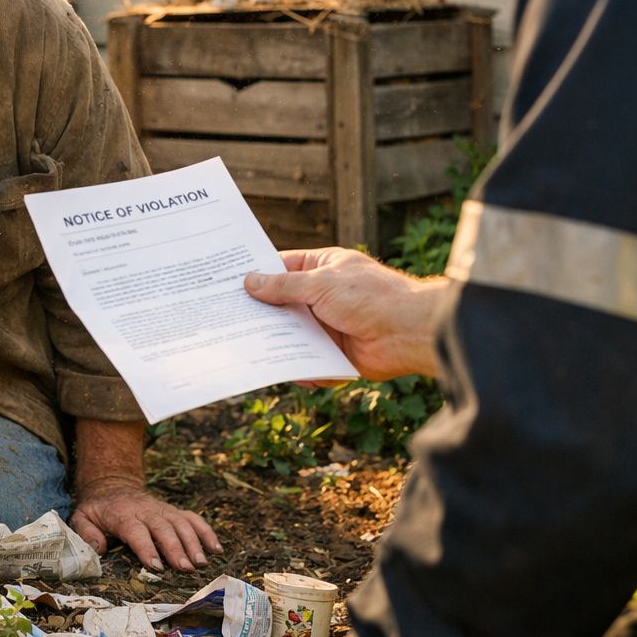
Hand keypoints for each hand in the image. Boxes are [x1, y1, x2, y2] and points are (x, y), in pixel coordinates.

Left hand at [68, 417, 220, 570]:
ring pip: (182, 524)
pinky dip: (206, 532)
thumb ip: (86, 533)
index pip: (136, 531)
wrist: (113, 487)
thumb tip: (99, 550)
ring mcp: (163, 510)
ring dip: (194, 543)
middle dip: (176, 548)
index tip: (157, 566)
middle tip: (186, 569)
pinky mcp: (174, 511)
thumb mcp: (82, 518)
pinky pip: (193, 519)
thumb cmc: (98, 510)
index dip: (147, 548)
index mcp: (122, 515)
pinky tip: (217, 549)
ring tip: (202, 563)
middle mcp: (146, 511)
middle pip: (164, 528)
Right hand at [243, 247, 444, 379]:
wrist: (409, 333)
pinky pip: (307, 360)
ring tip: (243, 344)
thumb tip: (249, 282)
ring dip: (275, 340)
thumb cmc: (371, 297)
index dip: (258, 274)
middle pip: (284, 303)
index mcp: (324, 268)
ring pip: (292, 333)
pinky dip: (296, 365)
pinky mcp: (334, 353)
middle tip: (227, 316)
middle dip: (261, 311)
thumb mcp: (320, 284)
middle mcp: (325, 295)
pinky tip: (277, 369)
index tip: (228, 280)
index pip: (283, 267)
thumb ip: (283, 286)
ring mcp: (329, 325)